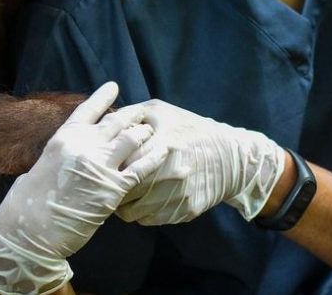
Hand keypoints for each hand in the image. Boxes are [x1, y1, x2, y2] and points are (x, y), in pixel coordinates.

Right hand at [0, 83, 166, 294]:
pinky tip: (163, 151)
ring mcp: (100, 164)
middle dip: (132, 115)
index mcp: (64, 136)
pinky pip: (141, 167)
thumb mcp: (44, 163)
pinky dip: (154, 157)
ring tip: (153, 131)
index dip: (102, 96)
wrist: (31, 227)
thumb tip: (74, 148)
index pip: (88, 109)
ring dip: (144, 133)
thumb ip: (63, 152)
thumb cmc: (30, 200)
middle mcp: (84, 144)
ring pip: (132, 138)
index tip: (114, 86)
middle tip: (143, 113)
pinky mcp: (113, 186)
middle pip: (116, 121)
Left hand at [115, 100, 284, 224]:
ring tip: (122, 193)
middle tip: (106, 183)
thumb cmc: (190, 129)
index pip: (122, 162)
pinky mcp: (184, 211)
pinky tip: (141, 200)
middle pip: (124, 190)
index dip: (109, 165)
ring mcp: (177, 196)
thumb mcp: (161, 111)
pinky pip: (149, 219)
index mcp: (162, 145)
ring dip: (123, 204)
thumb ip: (131, 114)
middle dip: (112, 188)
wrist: (229, 157)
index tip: (103, 164)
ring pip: (133, 211)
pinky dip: (140, 212)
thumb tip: (102, 122)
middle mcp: (169, 174)